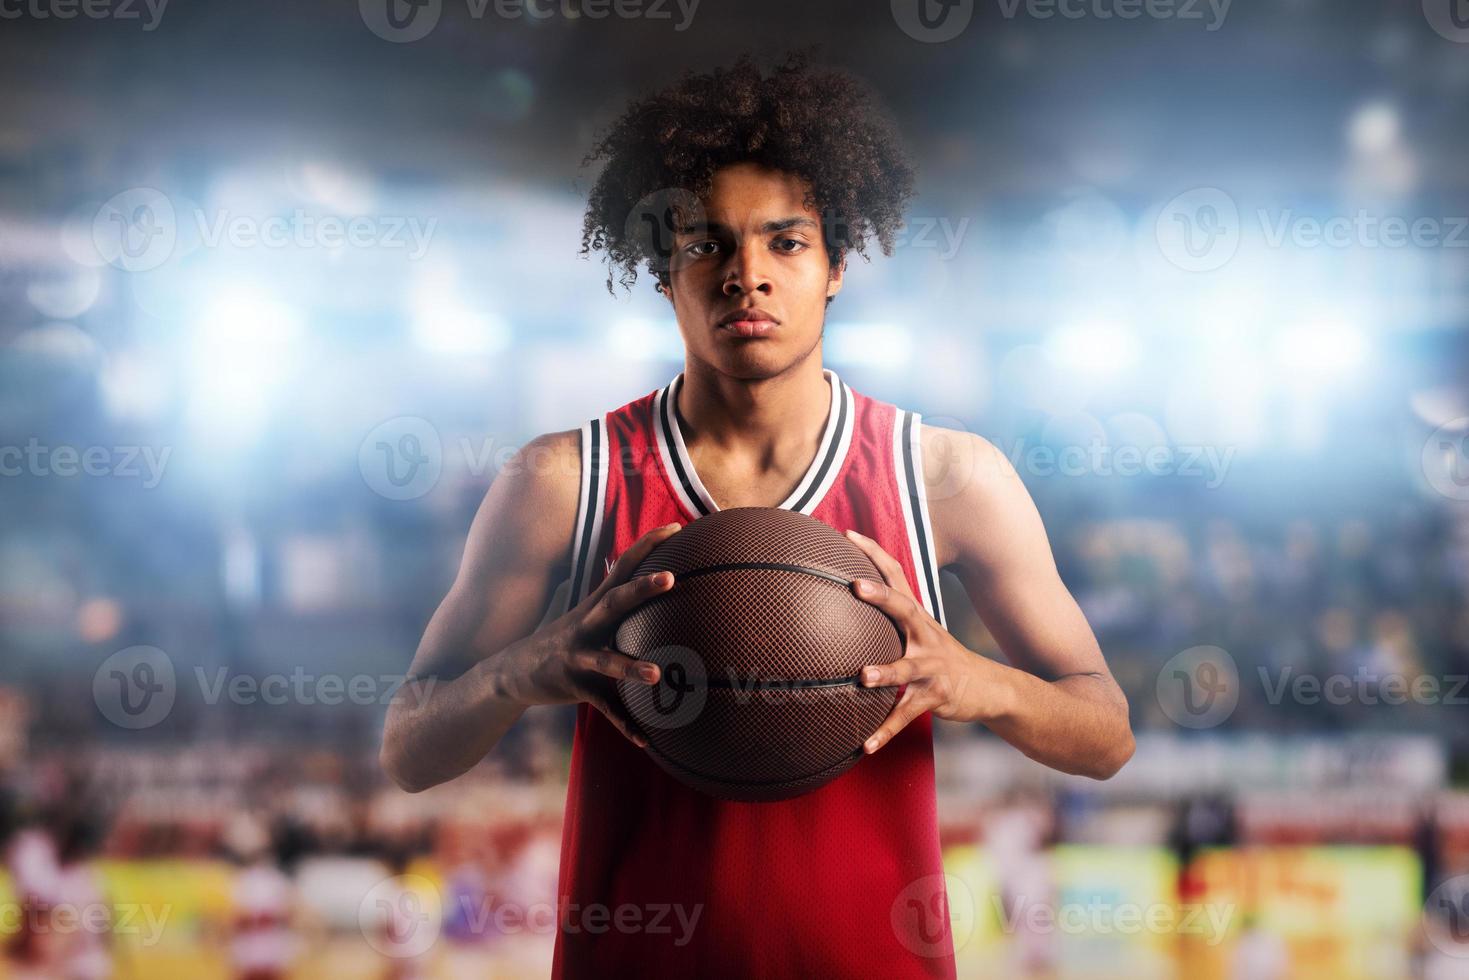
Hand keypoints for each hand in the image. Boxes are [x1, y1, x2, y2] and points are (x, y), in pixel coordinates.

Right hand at [499, 522, 680, 747]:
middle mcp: (586, 626)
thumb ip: (617, 601)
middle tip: (671, 577)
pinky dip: (625, 723)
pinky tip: (646, 739)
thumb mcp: (588, 617)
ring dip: (631, 667)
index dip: (647, 546)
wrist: (512, 673)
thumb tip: (647, 577)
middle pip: (615, 602)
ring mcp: (577, 656)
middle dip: (641, 589)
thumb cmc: (565, 643)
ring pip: (606, 660)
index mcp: (594, 606)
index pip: (622, 567)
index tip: (675, 528)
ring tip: (657, 674)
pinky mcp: (573, 686)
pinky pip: (603, 706)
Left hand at [844, 529, 1002, 753]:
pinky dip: (886, 731)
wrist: (991, 689)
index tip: (848, 533)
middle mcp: (926, 636)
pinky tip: (865, 746)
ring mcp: (934, 667)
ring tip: (862, 676)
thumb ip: (892, 617)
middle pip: (903, 609)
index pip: (896, 576)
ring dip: (885, 672)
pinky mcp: (938, 696)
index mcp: (918, 618)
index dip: (874, 553)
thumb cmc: (943, 659)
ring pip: (907, 667)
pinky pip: (907, 714)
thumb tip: (854, 596)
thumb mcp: (922, 633)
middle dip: (880, 596)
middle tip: (854, 585)